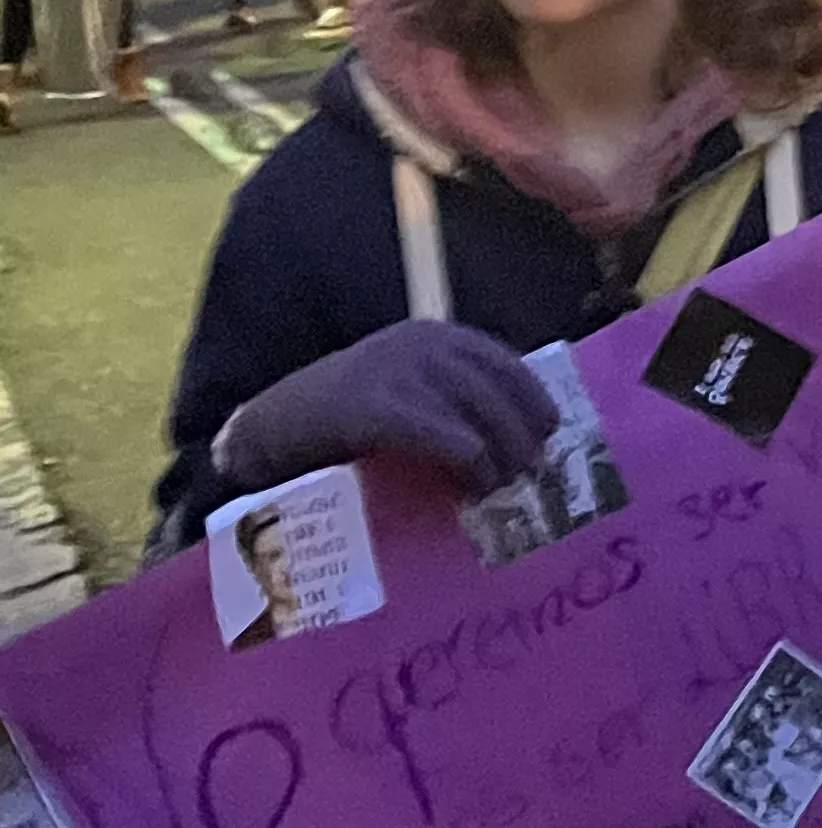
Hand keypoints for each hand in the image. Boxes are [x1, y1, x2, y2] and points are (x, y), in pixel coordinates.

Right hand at [217, 320, 557, 497]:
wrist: (269, 426)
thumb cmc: (346, 416)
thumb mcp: (408, 388)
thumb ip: (456, 397)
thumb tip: (524, 435)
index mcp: (438, 336)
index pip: (511, 366)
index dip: (536, 404)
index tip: (547, 438)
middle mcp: (426, 345)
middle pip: (504, 394)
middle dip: (524, 438)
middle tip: (529, 476)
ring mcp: (401, 373)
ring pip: (485, 421)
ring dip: (501, 462)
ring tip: (499, 491)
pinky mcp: (379, 409)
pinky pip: (452, 441)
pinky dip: (471, 469)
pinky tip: (470, 492)